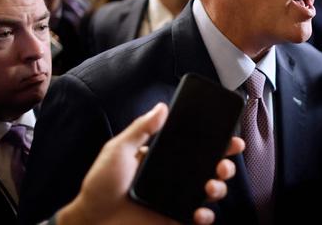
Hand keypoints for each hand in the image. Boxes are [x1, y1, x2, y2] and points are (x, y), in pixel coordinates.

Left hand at [56, 103, 244, 224]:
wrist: (91, 220)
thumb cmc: (99, 185)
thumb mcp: (117, 150)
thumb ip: (140, 128)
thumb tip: (162, 107)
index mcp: (164, 158)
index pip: (196, 147)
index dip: (216, 142)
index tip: (230, 138)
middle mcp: (175, 177)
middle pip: (210, 168)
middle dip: (225, 164)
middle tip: (222, 164)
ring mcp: (176, 199)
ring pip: (210, 192)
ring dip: (219, 188)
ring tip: (210, 186)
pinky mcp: (174, 219)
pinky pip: (199, 218)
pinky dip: (205, 216)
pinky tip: (199, 213)